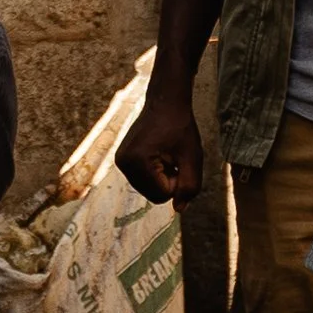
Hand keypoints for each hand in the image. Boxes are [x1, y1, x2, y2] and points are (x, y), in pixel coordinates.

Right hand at [117, 85, 204, 204]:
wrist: (165, 102)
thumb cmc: (181, 127)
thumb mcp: (192, 158)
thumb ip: (190, 186)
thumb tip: (179, 210)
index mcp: (137, 161)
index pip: (163, 194)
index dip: (178, 181)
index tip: (180, 160)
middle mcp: (123, 163)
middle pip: (153, 196)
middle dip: (169, 182)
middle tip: (174, 159)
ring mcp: (120, 161)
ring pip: (148, 190)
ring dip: (162, 179)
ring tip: (167, 156)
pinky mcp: (121, 160)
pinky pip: (142, 181)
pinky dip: (154, 174)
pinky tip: (159, 155)